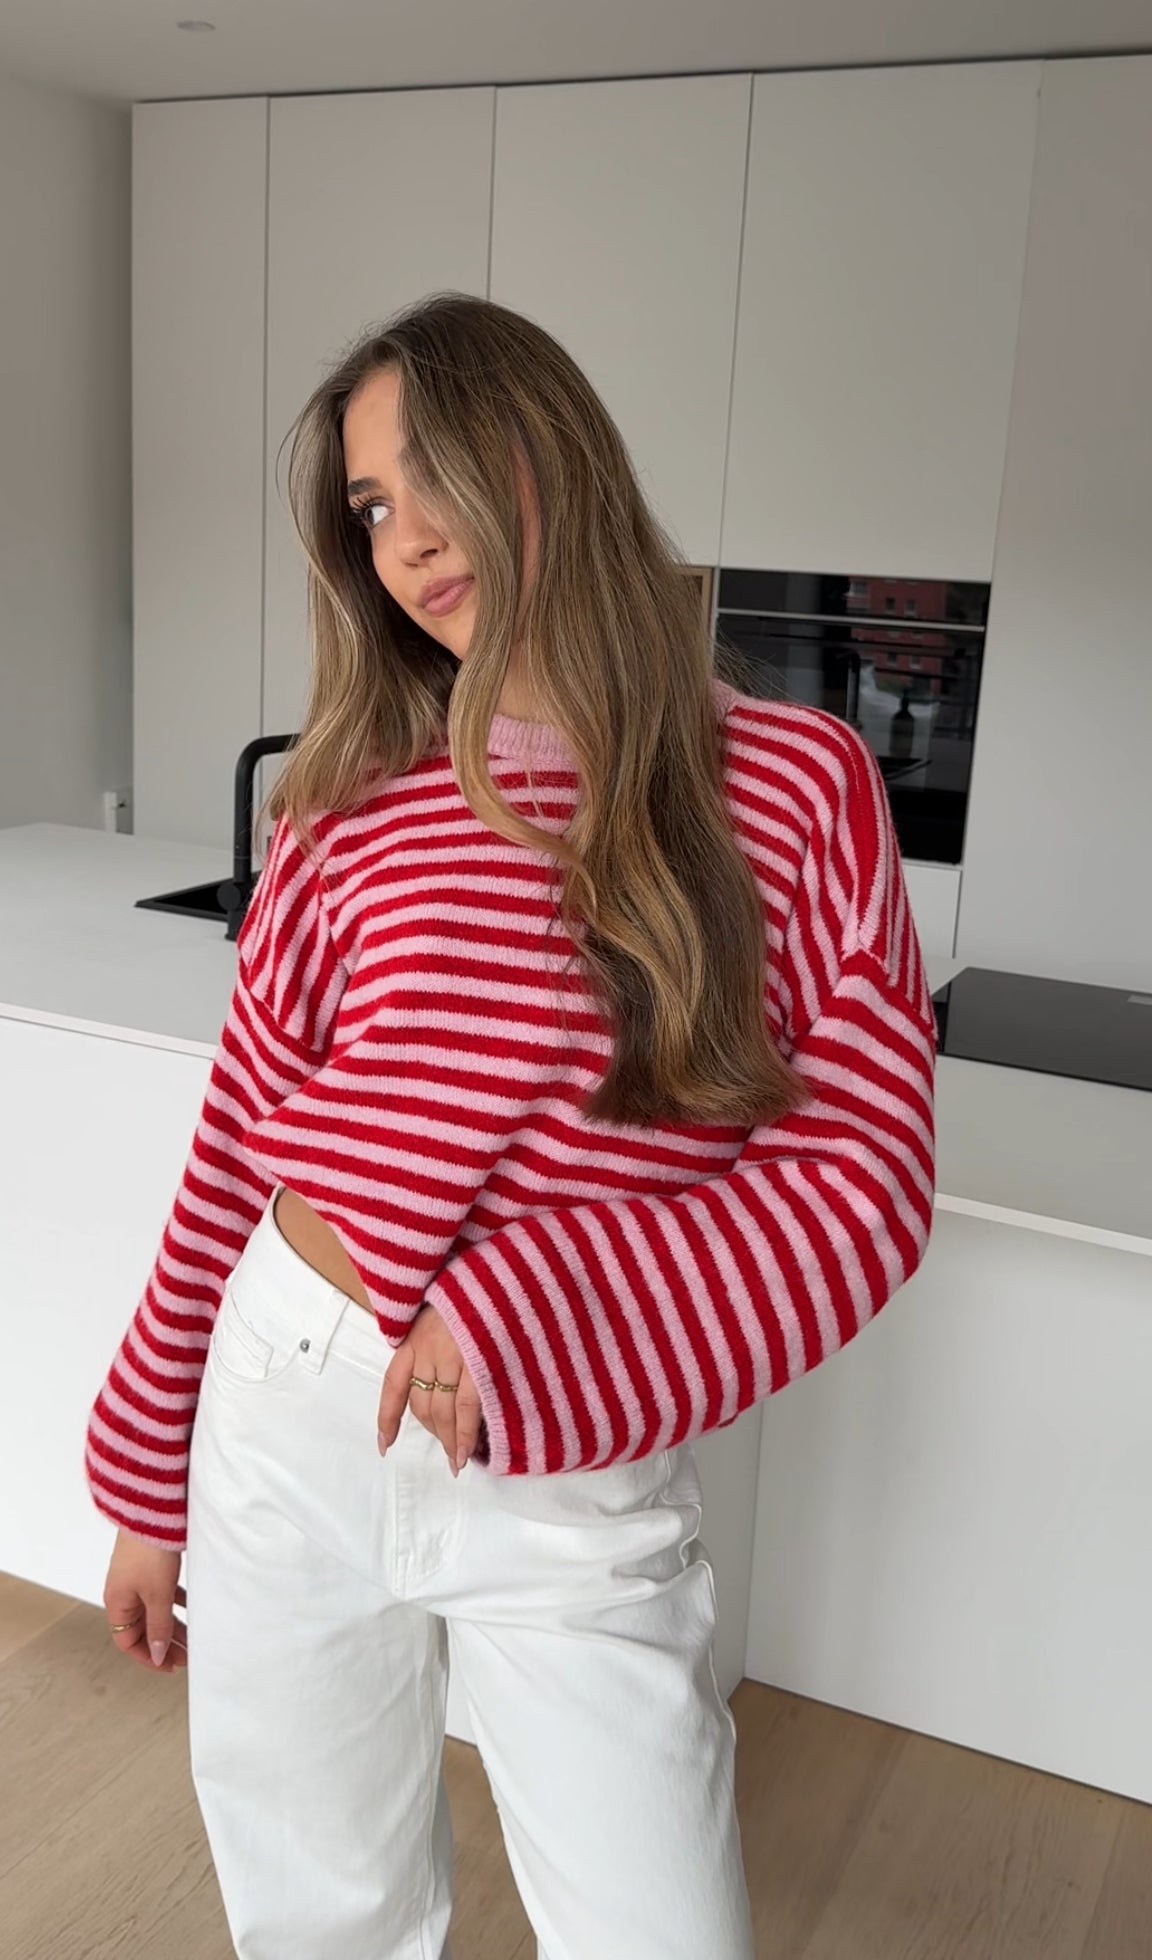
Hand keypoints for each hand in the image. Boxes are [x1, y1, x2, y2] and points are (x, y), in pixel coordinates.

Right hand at [104, 1528, 187, 1670]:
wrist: (153, 1511)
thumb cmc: (149, 1552)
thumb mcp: (157, 1595)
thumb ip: (159, 1626)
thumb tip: (158, 1654)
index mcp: (117, 1604)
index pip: (128, 1642)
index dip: (149, 1657)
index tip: (170, 1666)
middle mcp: (123, 1593)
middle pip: (142, 1628)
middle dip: (164, 1644)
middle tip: (187, 1656)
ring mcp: (136, 1578)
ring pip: (154, 1611)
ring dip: (173, 1624)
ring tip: (194, 1637)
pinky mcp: (150, 1565)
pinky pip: (162, 1592)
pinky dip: (176, 1602)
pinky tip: (193, 1606)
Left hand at [378, 1302, 481, 1476]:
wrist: (508, 1272)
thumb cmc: (479, 1288)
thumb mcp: (445, 1306)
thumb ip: (436, 1337)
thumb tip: (436, 1374)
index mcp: (416, 1334)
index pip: (394, 1383)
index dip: (388, 1416)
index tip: (385, 1445)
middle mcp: (428, 1347)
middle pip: (421, 1404)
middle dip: (433, 1432)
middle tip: (447, 1451)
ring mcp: (453, 1356)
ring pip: (442, 1411)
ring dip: (449, 1439)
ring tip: (457, 1459)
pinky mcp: (478, 1363)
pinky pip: (467, 1408)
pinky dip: (465, 1435)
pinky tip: (465, 1453)